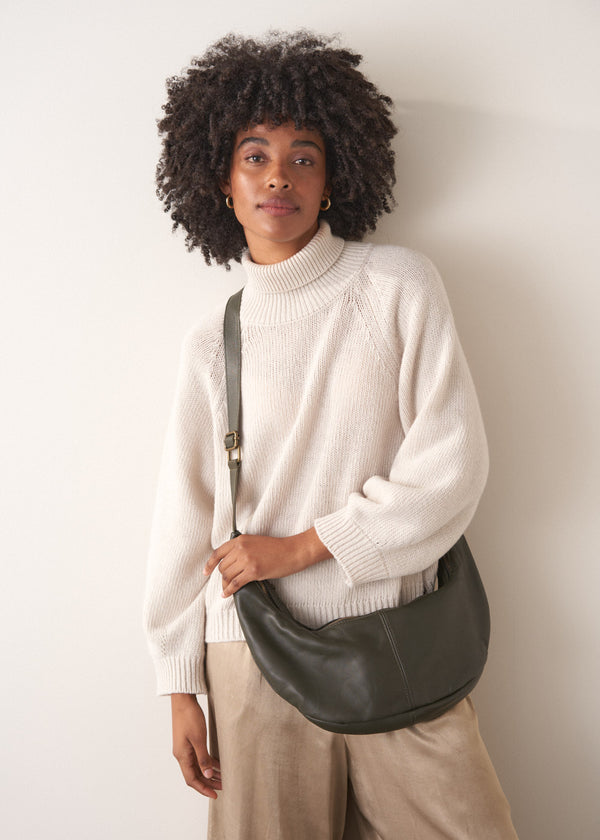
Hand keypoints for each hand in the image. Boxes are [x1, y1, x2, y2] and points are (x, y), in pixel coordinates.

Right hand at [171, 694, 221, 798]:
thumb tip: (207, 774)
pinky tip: (218, 764)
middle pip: (195, 774)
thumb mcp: (198, 738)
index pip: (191, 779)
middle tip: (223, 787)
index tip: (214, 795)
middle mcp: (182, 754)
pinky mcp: (189, 741)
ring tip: (223, 777)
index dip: (203, 788)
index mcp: (181, 756)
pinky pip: (199, 756)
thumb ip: (203, 757)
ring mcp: (185, 748)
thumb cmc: (189, 717)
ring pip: (198, 766)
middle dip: (209, 782)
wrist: (183, 700)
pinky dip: (208, 762)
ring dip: (209, 773)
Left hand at [203, 527, 329, 597]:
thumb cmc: (276, 548)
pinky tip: (227, 594)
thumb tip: (229, 563)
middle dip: (222, 576)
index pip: (218, 553)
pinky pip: (236, 583)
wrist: (291, 551)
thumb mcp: (255, 542)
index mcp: (240, 540)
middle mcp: (241, 548)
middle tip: (225, 582)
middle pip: (223, 566)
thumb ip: (241, 549)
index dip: (210, 564)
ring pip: (227, 575)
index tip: (206, 572)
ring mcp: (247, 560)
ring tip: (228, 588)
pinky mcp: (254, 571)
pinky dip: (229, 590)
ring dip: (226, 584)